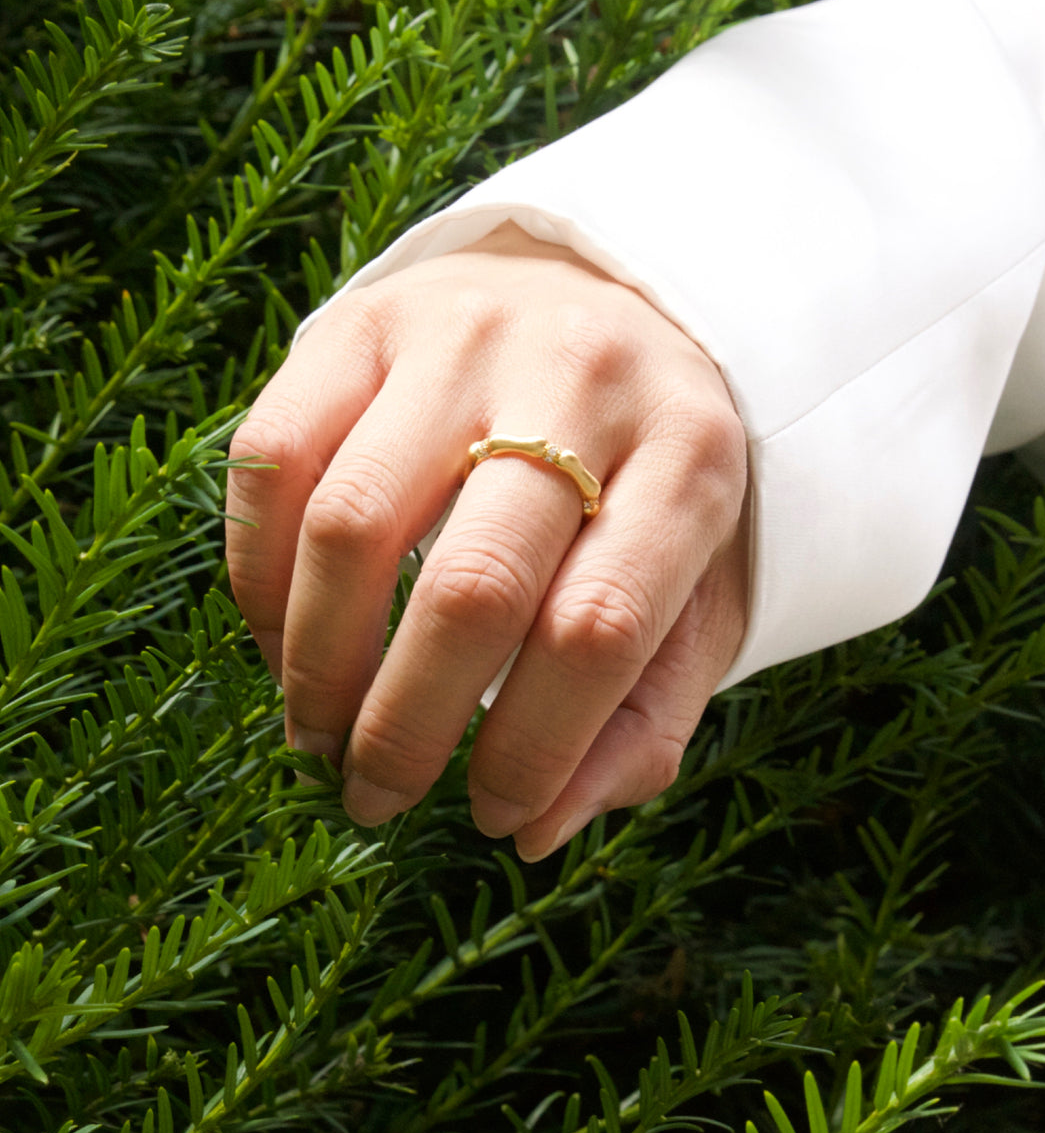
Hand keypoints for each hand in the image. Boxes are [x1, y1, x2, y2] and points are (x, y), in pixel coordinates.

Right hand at [226, 222, 748, 859]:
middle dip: (406, 725)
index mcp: (690, 459)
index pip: (600, 630)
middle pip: (474, 586)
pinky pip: (271, 456)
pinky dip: (257, 573)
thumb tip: (534, 830)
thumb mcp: (698, 595)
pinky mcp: (363, 316)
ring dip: (316, 661)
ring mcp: (465, 333)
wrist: (606, 302)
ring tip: (319, 728)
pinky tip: (279, 634)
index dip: (534, 749)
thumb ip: (641, 721)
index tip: (492, 811)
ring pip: (352, 524)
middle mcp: (582, 378)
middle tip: (376, 793)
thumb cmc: (653, 476)